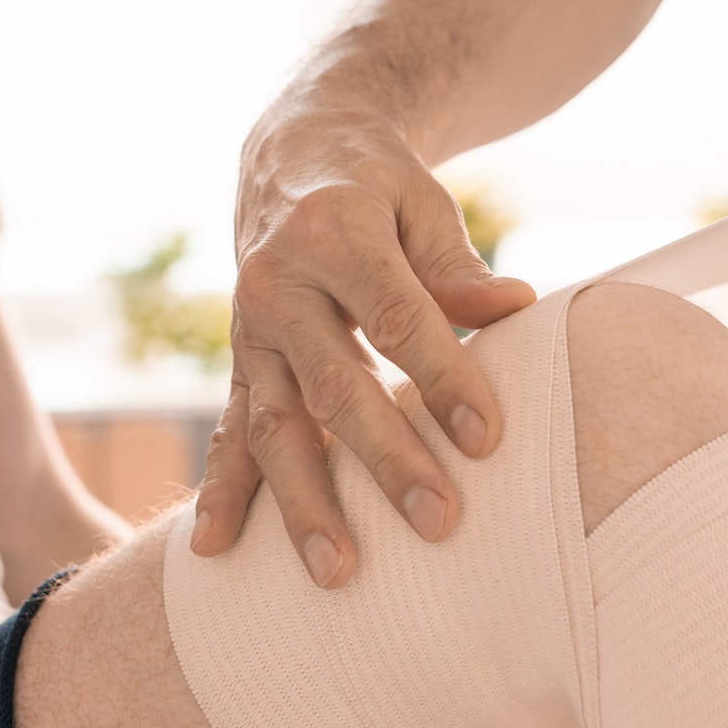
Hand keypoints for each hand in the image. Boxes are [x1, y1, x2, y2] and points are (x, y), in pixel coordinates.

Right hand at [191, 99, 534, 584]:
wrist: (293, 155)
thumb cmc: (378, 187)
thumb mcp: (423, 203)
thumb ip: (458, 266)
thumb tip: (516, 308)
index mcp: (333, 233)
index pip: (395, 318)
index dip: (442, 379)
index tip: (487, 440)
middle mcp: (278, 285)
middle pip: (335, 386)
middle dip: (386, 460)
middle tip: (438, 521)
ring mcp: (250, 330)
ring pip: (275, 426)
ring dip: (304, 503)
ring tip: (337, 572)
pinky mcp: (239, 362)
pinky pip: (229, 432)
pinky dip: (221, 492)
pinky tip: (212, 549)